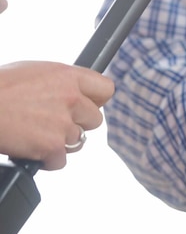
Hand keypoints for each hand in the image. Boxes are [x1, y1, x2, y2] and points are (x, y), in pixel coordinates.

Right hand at [0, 61, 114, 169]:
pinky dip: (46, 160)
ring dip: (60, 142)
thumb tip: (73, 91)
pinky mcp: (52, 146)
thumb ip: (59, 82)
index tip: (88, 105)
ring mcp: (63, 123)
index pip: (106, 89)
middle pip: (95, 119)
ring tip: (36, 134)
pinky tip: (31, 149)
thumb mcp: (32, 73)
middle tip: (54, 123)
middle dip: (77, 123)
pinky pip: (61, 160)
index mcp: (67, 76)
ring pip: (78, 141)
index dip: (96, 100)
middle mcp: (71, 98)